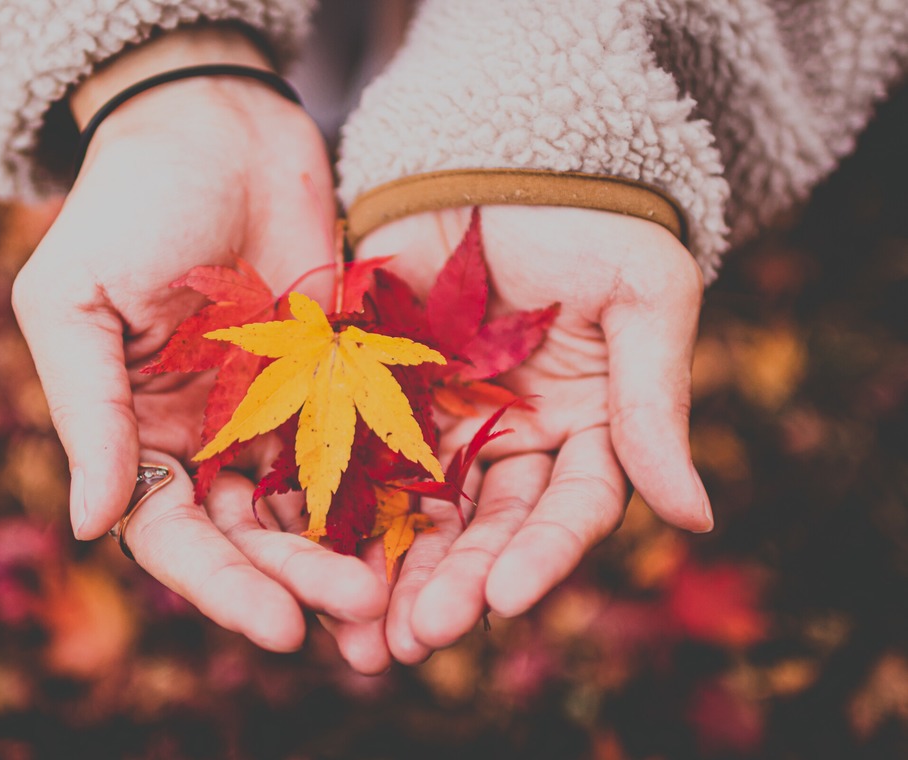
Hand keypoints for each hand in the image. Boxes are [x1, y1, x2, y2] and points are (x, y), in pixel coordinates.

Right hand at [12, 26, 387, 654]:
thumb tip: (90, 527)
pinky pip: (365, 448)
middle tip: (363, 612)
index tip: (279, 626)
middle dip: (302, 579)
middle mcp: (210, 439)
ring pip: (316, 507)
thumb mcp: (74, 304)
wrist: (216, 127)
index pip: (176, 535)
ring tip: (402, 600)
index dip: (224, 585)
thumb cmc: (127, 206)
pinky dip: (390, 494)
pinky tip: (431, 532)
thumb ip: (87, 413)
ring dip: (353, 555)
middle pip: (255, 536)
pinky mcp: (338, 380)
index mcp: (140, 434)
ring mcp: (278, 412)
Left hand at [334, 204, 711, 666]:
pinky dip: (340, 515)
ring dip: (394, 574)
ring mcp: (442, 422)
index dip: (540, 557)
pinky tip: (313, 561)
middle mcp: (513, 440)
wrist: (494, 150)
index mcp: (585, 427)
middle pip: (486, 530)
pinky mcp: (378, 397)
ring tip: (361, 636)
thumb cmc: (585, 215)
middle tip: (418, 639)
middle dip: (454, 585)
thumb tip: (697, 518)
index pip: (569, 511)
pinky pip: (356, 462)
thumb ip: (655, 405)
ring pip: (419, 514)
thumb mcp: (643, 298)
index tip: (505, 601)